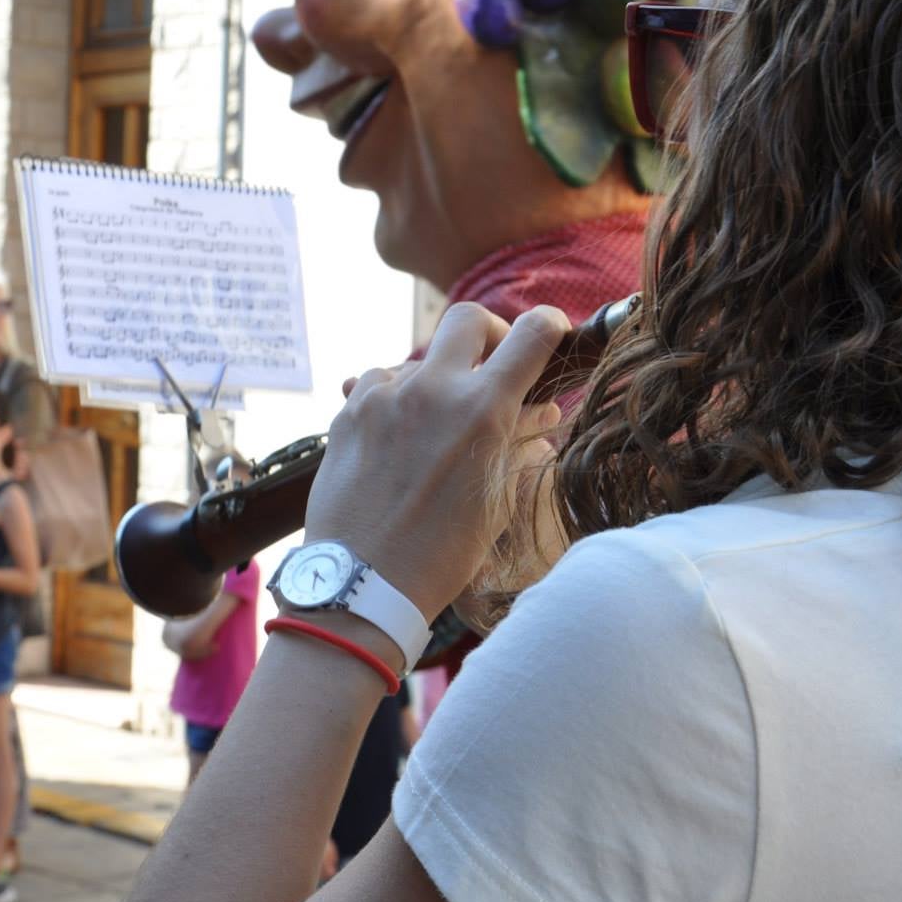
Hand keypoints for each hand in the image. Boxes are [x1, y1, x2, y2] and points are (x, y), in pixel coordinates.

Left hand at [305, 302, 569, 622]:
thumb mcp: (496, 501)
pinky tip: (396, 439)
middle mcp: (433, 390)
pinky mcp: (349, 411)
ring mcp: (385, 395)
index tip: (552, 331)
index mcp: (483, 410)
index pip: (533, 334)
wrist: (362, 582)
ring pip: (418, 360)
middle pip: (467, 319)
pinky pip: (379, 385)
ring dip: (434, 381)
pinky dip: (394, 402)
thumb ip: (518, 447)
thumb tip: (539, 418)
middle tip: (489, 366)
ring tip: (433, 429)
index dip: (550, 325)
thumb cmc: (440, 553)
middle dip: (487, 335)